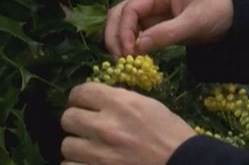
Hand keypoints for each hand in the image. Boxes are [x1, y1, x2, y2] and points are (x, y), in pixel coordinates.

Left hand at [61, 82, 195, 164]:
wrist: (181, 162)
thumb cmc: (170, 133)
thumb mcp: (148, 105)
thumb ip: (120, 100)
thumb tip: (98, 100)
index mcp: (120, 103)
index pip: (80, 92)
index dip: (80, 97)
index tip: (84, 102)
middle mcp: (105, 126)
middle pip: (68, 118)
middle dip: (76, 121)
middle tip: (87, 126)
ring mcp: (99, 153)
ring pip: (67, 145)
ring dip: (77, 146)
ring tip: (90, 148)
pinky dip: (78, 164)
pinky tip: (90, 162)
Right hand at [104, 0, 233, 58]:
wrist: (235, 17)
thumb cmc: (217, 11)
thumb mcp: (194, 22)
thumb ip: (166, 33)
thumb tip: (137, 47)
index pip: (131, 8)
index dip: (124, 30)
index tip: (128, 52)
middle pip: (120, 14)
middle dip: (115, 35)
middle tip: (120, 60)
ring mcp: (152, 12)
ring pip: (124, 25)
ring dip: (119, 41)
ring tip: (125, 62)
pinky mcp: (156, 26)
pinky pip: (136, 35)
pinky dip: (131, 46)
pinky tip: (134, 60)